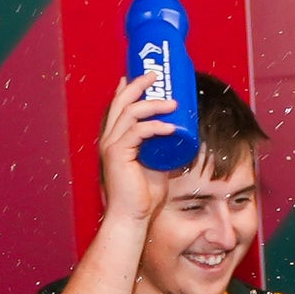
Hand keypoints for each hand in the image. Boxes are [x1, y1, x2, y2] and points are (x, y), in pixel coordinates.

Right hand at [94, 72, 179, 226]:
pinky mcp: (118, 155)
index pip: (119, 106)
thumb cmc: (143, 196)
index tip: (145, 76)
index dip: (129, 87)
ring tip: (173, 103)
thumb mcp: (158, 165)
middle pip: (121, 102)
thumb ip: (165, 150)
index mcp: (116, 139)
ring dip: (153, 104)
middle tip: (156, 75)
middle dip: (138, 85)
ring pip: (130, 113)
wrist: (132, 217)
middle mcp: (110, 139)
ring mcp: (112, 146)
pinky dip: (154, 127)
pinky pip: (137, 132)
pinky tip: (170, 127)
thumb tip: (184, 138)